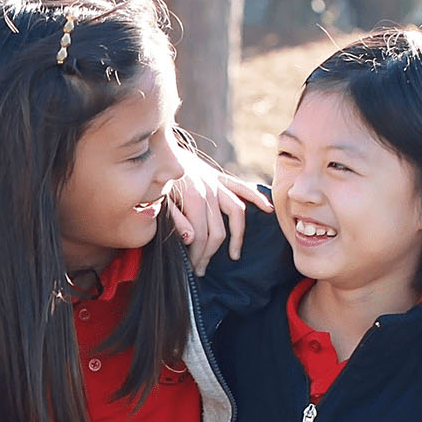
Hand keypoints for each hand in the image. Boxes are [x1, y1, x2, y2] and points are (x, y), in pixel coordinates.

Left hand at [164, 129, 272, 275]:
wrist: (155, 151)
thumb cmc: (153, 180)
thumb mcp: (158, 200)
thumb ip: (175, 219)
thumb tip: (192, 239)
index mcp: (193, 198)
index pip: (202, 236)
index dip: (197, 255)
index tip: (191, 268)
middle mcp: (209, 190)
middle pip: (218, 231)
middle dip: (210, 254)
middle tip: (201, 269)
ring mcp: (216, 183)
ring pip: (236, 213)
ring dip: (237, 236)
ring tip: (233, 255)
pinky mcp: (219, 177)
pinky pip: (242, 188)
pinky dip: (256, 197)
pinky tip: (268, 208)